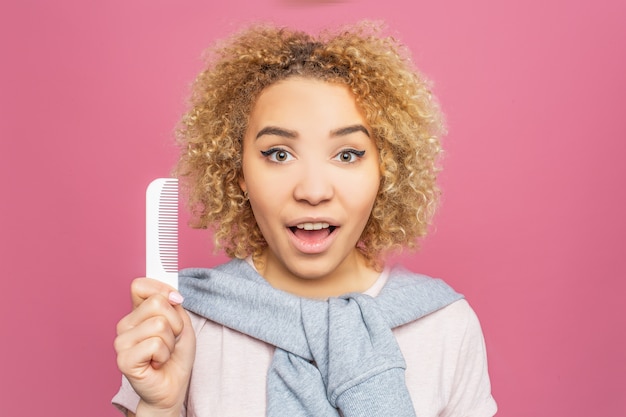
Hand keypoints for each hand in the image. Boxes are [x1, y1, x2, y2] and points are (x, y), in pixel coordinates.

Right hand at [114, 278, 195, 415]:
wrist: (173, 387)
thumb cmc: (175, 356)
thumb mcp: (181, 324)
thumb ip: (173, 305)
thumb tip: (170, 294)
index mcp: (136, 313)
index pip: (140, 285)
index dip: (162, 289)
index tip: (176, 301)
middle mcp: (125, 324)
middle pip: (157, 303)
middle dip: (175, 322)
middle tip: (170, 339)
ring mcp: (121, 342)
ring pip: (159, 324)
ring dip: (170, 341)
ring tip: (163, 353)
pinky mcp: (124, 359)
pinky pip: (155, 344)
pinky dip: (164, 354)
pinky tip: (157, 363)